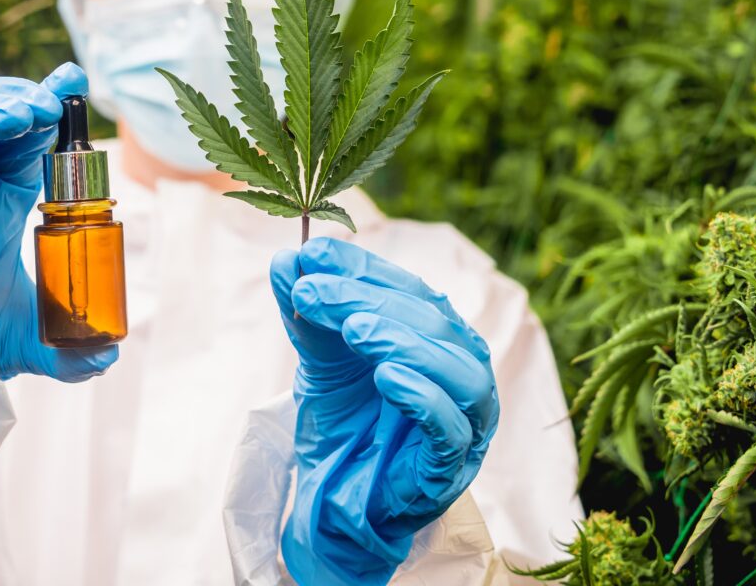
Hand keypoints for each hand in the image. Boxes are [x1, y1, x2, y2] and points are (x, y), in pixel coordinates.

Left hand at [270, 237, 498, 584]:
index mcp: (441, 338)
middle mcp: (464, 371)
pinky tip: (387, 378)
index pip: (411, 290)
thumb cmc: (345, 423)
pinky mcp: (452, 468)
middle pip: (432, 322)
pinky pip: (451, 429)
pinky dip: (423, 398)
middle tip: (312, 292)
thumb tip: (288, 257)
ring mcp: (467, 421)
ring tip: (353, 331)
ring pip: (457, 370)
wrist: (336, 499)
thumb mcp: (321, 359)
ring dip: (403, 341)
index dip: (364, 269)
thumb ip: (308, 311)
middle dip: (368, 301)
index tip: (313, 256)